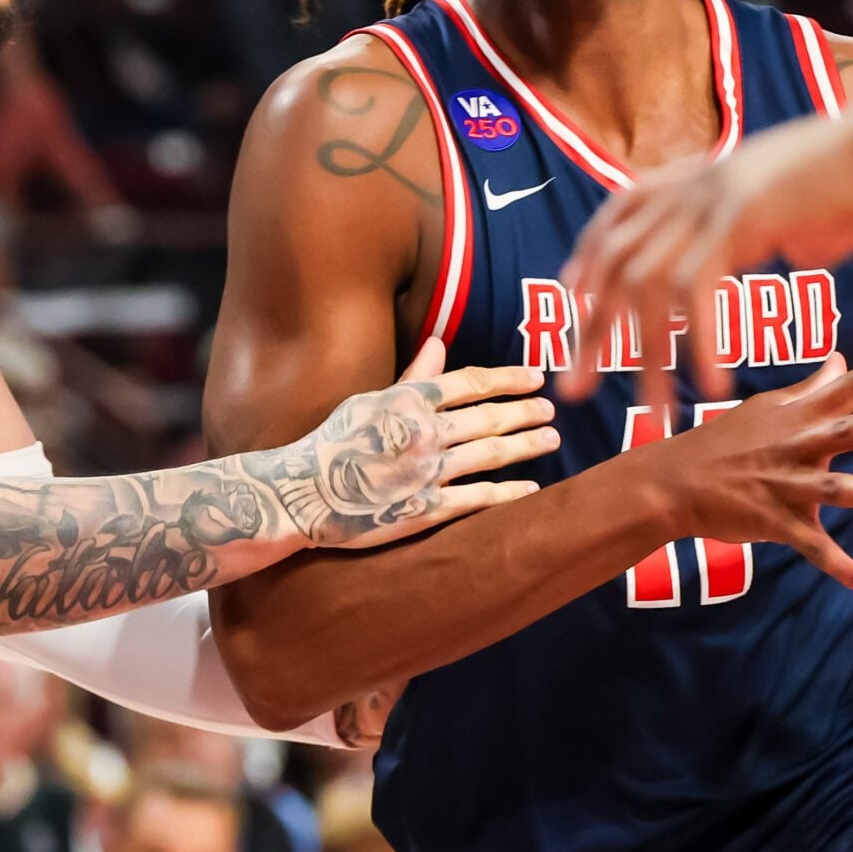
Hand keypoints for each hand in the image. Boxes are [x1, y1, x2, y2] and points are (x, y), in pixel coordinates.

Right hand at [270, 338, 556, 550]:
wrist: (301, 494)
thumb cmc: (332, 443)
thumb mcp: (369, 400)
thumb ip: (412, 376)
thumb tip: (439, 342)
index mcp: (408, 400)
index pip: (470, 382)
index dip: (508, 378)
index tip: (535, 377)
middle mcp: (422, 433)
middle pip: (487, 417)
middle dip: (526, 412)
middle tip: (551, 410)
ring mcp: (425, 472)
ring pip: (489, 454)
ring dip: (526, 446)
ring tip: (551, 439)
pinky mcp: (424, 509)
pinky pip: (477, 498)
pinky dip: (509, 493)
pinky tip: (531, 489)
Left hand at [560, 103, 852, 408]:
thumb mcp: (810, 208)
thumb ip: (789, 232)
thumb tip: (799, 251)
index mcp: (703, 175)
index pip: (617, 218)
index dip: (588, 263)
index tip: (571, 307)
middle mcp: (696, 183)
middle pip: (616, 263)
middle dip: (590, 332)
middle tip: (572, 389)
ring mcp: (715, 197)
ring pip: (650, 288)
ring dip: (646, 360)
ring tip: (653, 416)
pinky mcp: (743, 217)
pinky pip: (699, 291)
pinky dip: (700, 344)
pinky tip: (713, 386)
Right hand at [644, 341, 852, 594]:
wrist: (674, 482)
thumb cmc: (722, 442)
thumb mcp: (766, 408)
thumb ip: (809, 389)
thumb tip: (840, 359)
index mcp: (798, 417)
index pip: (847, 386)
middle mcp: (796, 447)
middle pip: (844, 432)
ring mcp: (786, 485)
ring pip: (830, 488)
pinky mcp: (776, 521)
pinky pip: (812, 546)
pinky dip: (839, 566)